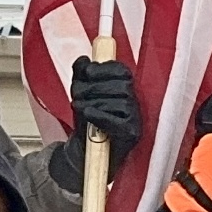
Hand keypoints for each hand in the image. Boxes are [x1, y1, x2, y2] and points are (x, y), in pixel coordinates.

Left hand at [49, 56, 143, 190]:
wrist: (86, 151)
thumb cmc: (88, 120)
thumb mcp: (81, 92)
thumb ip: (81, 74)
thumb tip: (83, 60)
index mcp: (126, 88)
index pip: (122, 71)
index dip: (105, 69)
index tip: (88, 73)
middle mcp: (135, 101)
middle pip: (120, 85)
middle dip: (93, 87)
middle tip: (76, 93)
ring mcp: (136, 118)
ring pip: (116, 102)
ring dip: (92, 102)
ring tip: (78, 106)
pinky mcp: (131, 133)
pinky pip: (115, 120)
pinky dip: (98, 115)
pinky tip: (87, 114)